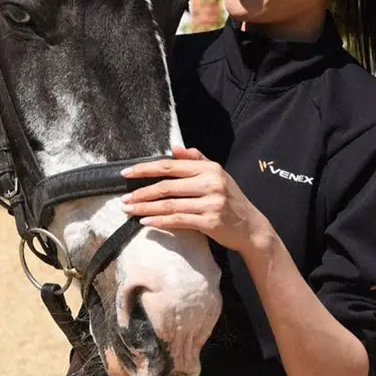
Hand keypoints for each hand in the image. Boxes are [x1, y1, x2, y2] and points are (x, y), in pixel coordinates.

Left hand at [120, 145, 272, 254]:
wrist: (251, 227)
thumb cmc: (231, 199)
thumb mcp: (218, 174)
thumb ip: (197, 160)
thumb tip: (174, 149)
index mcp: (210, 168)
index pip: (171, 166)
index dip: (146, 169)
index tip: (126, 173)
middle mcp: (211, 183)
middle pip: (167, 186)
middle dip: (142, 192)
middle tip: (124, 198)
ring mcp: (211, 203)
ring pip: (170, 205)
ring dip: (146, 208)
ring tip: (129, 210)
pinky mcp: (210, 222)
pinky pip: (178, 220)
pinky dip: (159, 221)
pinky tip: (145, 222)